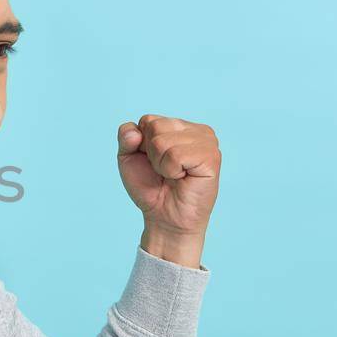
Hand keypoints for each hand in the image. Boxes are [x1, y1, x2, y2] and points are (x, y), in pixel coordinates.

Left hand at [117, 114, 219, 264]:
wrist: (163, 216)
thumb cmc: (150, 187)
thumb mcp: (128, 158)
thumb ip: (126, 137)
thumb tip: (135, 131)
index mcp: (179, 126)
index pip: (148, 120)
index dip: (142, 145)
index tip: (153, 162)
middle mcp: (196, 130)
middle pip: (155, 127)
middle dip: (151, 154)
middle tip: (164, 171)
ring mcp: (207, 142)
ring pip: (163, 141)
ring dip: (161, 164)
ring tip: (174, 176)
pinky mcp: (211, 157)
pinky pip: (176, 155)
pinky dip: (171, 170)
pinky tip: (182, 178)